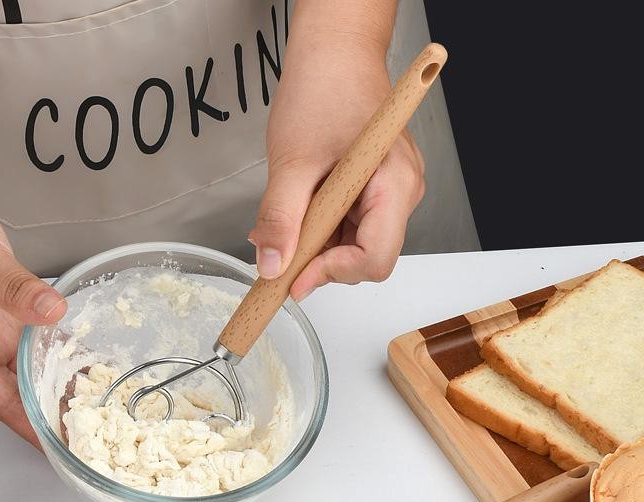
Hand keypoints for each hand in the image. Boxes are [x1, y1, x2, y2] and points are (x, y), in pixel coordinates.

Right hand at [0, 169, 65, 445]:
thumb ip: (16, 290)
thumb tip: (51, 312)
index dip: (25, 424)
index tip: (53, 445)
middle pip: (11, 390)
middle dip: (44, 410)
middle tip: (84, 430)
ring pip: (24, 368)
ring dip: (52, 383)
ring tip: (90, 405)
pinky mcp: (2, 312)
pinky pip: (32, 341)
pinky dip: (54, 352)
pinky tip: (79, 362)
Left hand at [250, 23, 424, 299]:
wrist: (332, 53)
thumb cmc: (322, 89)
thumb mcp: (291, 162)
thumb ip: (281, 219)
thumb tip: (272, 266)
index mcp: (394, 184)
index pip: (375, 259)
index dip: (333, 273)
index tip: (295, 275)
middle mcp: (402, 192)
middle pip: (366, 258)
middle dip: (322, 262)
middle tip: (283, 249)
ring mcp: (391, 192)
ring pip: (356, 247)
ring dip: (318, 247)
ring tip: (289, 222)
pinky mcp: (376, 191)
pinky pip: (351, 227)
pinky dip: (322, 230)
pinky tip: (301, 213)